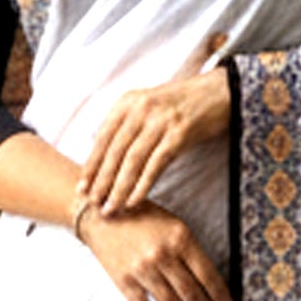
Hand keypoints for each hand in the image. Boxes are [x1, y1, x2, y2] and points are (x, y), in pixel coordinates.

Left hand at [79, 57, 231, 215]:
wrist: (218, 92)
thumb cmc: (181, 104)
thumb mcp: (147, 106)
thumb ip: (125, 125)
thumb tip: (101, 151)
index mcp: (127, 102)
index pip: (102, 138)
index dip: (91, 165)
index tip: (81, 189)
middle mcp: (140, 109)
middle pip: (115, 151)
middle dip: (102, 181)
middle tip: (92, 204)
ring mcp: (160, 120)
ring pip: (132, 160)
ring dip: (119, 188)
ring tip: (110, 209)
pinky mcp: (179, 133)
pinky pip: (156, 163)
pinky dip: (143, 184)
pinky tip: (134, 201)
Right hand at [80, 200, 235, 300]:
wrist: (100, 215)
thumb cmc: (141, 218)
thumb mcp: (173, 225)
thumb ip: (190, 252)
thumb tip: (209, 286)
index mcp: (180, 238)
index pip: (208, 276)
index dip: (221, 299)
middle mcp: (162, 255)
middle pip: (192, 295)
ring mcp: (142, 270)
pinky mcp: (123, 281)